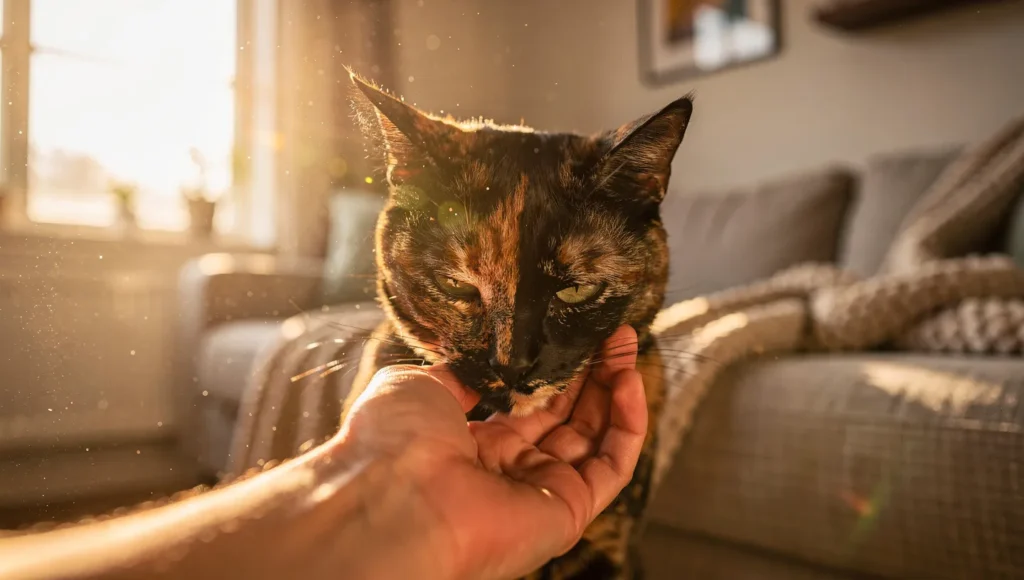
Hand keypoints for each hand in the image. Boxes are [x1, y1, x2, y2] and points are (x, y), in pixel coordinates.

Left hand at [340, 324, 647, 579]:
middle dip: (593, 372)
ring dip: (616, 389)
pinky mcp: (569, 510)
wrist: (395, 498)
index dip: (557, 369)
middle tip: (612, 333)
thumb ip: (459, 375)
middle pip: (569, 417)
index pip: (530, 405)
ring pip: (596, 437)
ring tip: (626, 345)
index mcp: (472, 445)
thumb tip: (481, 363)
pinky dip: (629, 423)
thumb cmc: (393, 443)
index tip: (575, 333)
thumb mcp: (420, 387)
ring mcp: (542, 491)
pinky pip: (613, 465)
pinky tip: (627, 380)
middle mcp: (510, 471)